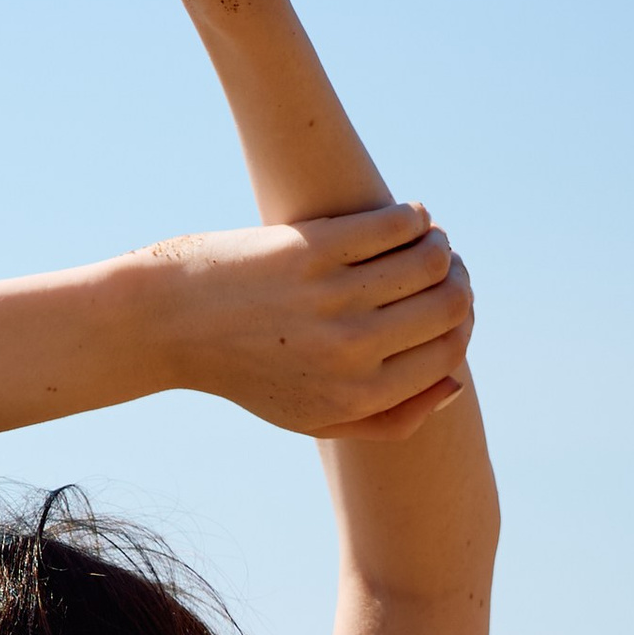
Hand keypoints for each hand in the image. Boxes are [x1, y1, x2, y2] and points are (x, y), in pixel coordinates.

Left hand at [146, 201, 472, 441]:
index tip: (451, 301)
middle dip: (458, 280)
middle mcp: (349, 351)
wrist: (172, 323)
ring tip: (428, 240)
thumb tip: (454, 380)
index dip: (461, 322)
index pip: (449, 352)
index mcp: (356, 396)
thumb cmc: (248, 370)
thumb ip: (388, 417)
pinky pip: (395, 224)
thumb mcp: (313, 416)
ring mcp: (331, 297)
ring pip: (430, 260)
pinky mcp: (313, 248)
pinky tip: (408, 219)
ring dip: (439, 244)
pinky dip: (413, 217)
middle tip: (446, 266)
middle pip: (450, 305)